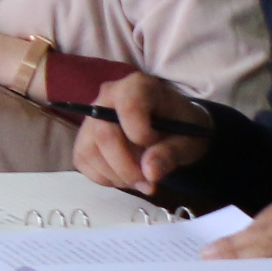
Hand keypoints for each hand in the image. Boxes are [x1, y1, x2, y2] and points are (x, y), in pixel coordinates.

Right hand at [73, 73, 213, 193]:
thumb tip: (149, 174)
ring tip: (140, 179)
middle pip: (104, 135)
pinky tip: (125, 176)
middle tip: (149, 184)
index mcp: (137, 86)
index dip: (142, 134)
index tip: (157, 145)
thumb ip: (170, 153)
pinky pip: (83, 161)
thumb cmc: (183, 128)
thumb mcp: (188, 140)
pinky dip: (104, 177)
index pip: (128, 107)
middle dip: (127, 168)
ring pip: (89, 151)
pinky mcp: (83, 137)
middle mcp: (107, 97)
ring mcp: (92, 117)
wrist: (173, 128)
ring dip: (116, 175)